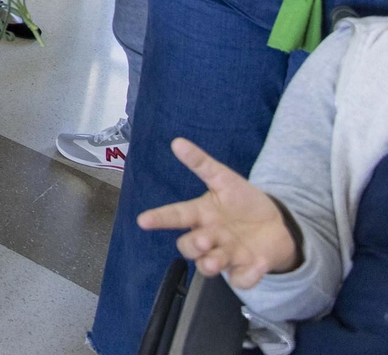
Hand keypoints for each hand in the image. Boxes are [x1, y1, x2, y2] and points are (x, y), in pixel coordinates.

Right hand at [137, 138, 299, 287]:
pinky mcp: (244, 270)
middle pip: (188, 246)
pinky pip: (240, 279)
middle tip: (203, 239)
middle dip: (192, 244)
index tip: (143, 220)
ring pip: (208, 265)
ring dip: (210, 263)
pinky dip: (247, 275)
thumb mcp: (225, 180)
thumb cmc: (244, 202)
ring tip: (216, 260)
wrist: (278, 225)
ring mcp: (225, 256)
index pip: (175, 216)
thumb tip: (177, 142)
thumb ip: (202, 164)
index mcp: (201, 215)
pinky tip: (256, 264)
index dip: (159, 218)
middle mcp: (209, 237)